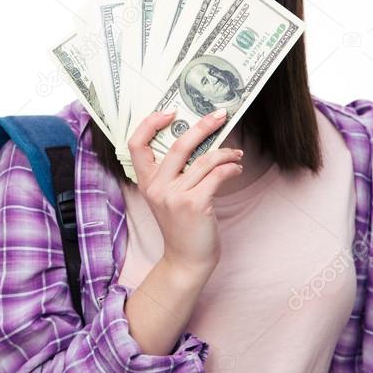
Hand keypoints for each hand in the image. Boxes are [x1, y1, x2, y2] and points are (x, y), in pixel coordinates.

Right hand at [126, 109, 244, 272]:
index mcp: (146, 182)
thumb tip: (198, 140)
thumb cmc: (181, 226)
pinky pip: (217, 175)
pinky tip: (236, 168)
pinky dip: (231, 168)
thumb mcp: (167, 197)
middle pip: (179, 144)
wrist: (186, 260)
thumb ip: (173, 173)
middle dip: (203, 125)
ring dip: (226, 152)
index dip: (150, 123)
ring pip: (205, 160)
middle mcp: (156, 187)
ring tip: (236, 153)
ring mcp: (174, 196)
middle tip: (220, 115)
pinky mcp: (195, 204)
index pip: (136, 144)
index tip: (170, 112)